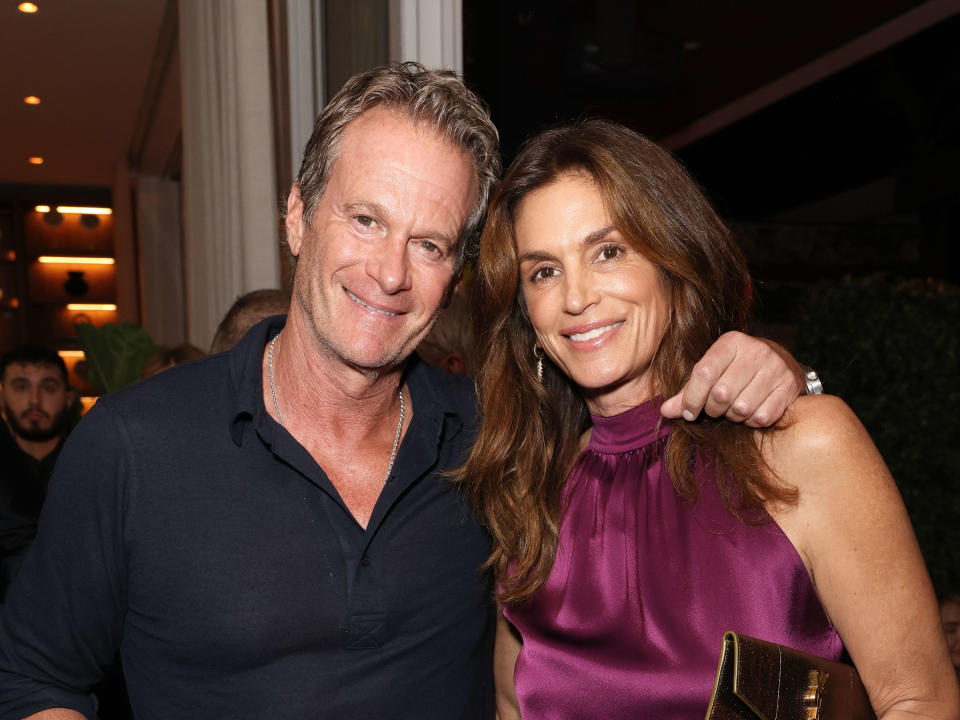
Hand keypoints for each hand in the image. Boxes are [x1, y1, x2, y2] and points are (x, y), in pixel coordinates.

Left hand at [660, 331, 802, 426]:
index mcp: (731, 342)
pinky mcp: (789, 387)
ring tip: (734, 408)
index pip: (704, 373)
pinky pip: (762, 417)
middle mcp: (756, 351)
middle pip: (721, 394)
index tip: (688, 412)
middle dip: (713, 409)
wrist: (781, 362)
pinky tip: (751, 411)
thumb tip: (665, 411)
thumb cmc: (737, 368)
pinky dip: (752, 422)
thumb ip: (688, 390)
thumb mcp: (713, 370)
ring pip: (741, 408)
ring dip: (732, 416)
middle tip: (715, 408)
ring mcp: (776, 368)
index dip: (692, 398)